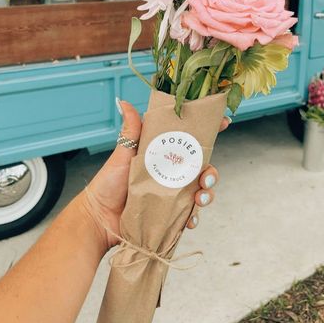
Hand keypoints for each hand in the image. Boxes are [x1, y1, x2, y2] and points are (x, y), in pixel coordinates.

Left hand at [84, 99, 229, 249]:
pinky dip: (193, 218)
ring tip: (199, 199)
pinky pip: (189, 216)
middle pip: (202, 169)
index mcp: (164, 154)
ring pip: (201, 192)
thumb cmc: (109, 182)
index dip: (210, 131)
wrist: (98, 217)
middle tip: (207, 176)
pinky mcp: (169, 214)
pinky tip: (189, 220)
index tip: (225, 122)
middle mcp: (171, 173)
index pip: (190, 140)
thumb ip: (130, 130)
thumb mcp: (123, 153)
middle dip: (212, 172)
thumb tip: (125, 102)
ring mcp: (172, 194)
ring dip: (207, 195)